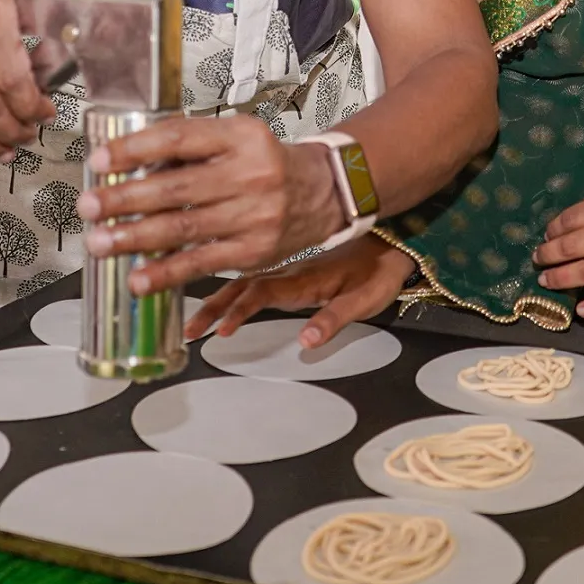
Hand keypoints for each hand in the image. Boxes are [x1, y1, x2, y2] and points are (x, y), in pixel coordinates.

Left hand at [77, 118, 345, 294]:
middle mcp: (250, 174)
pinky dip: (165, 273)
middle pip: (176, 188)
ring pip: (184, 228)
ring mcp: (254, 216)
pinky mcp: (253, 252)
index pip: (179, 138)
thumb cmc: (268, 163)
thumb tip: (128, 157)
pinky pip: (201, 263)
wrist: (324, 192)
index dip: (134, 149)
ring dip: (134, 238)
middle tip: (88, 206)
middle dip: (124, 199)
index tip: (100, 160)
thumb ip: (190, 144)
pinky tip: (138, 278)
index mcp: (241, 136)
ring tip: (100, 242)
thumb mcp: (237, 136)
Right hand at [187, 237, 414, 348]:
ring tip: (194, 320)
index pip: (264, 293)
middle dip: (213, 307)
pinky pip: (253, 275)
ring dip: (217, 299)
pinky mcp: (291, 269)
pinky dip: (230, 287)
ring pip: (243, 280)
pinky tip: (218, 296)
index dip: (240, 311)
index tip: (220, 330)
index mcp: (305, 278)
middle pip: (243, 287)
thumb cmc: (380, 272)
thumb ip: (335, 319)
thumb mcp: (365, 299)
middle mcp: (290, 270)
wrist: (395, 241)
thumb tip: (305, 342)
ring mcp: (289, 267)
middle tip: (189, 329)